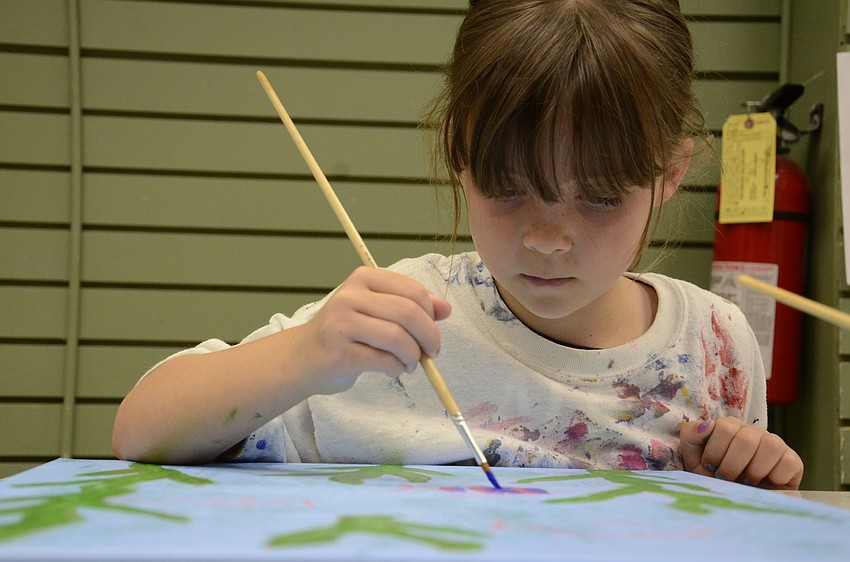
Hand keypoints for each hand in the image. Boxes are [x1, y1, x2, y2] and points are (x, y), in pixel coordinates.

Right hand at [294, 267, 451, 393]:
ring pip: (397, 338)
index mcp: (363, 278)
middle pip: (407, 313)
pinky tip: (394, 369)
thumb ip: (410, 305)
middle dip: (429, 337)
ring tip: (410, 363)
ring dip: (413, 356)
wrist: (302, 357)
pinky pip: (384, 361)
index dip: (431, 314)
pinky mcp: (339, 352)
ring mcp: (341, 324)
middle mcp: (349, 296)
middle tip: (432, 353)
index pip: (412, 291)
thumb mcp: (376, 310)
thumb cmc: (345, 332)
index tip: (434, 333)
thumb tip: (445, 309)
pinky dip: (397, 368)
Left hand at [679, 417, 802, 489]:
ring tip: (745, 483)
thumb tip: (706, 424)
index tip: (709, 468)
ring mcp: (774, 444)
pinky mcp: (792, 460)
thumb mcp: (695, 459)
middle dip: (731, 466)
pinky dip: (775, 477)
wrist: (737, 504)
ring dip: (753, 471)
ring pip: (770, 446)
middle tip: (726, 479)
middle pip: (746, 439)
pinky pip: (787, 462)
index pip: (725, 428)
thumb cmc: (714, 479)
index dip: (715, 452)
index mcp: (730, 427)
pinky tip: (766, 484)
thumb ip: (692, 436)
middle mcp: (753, 432)